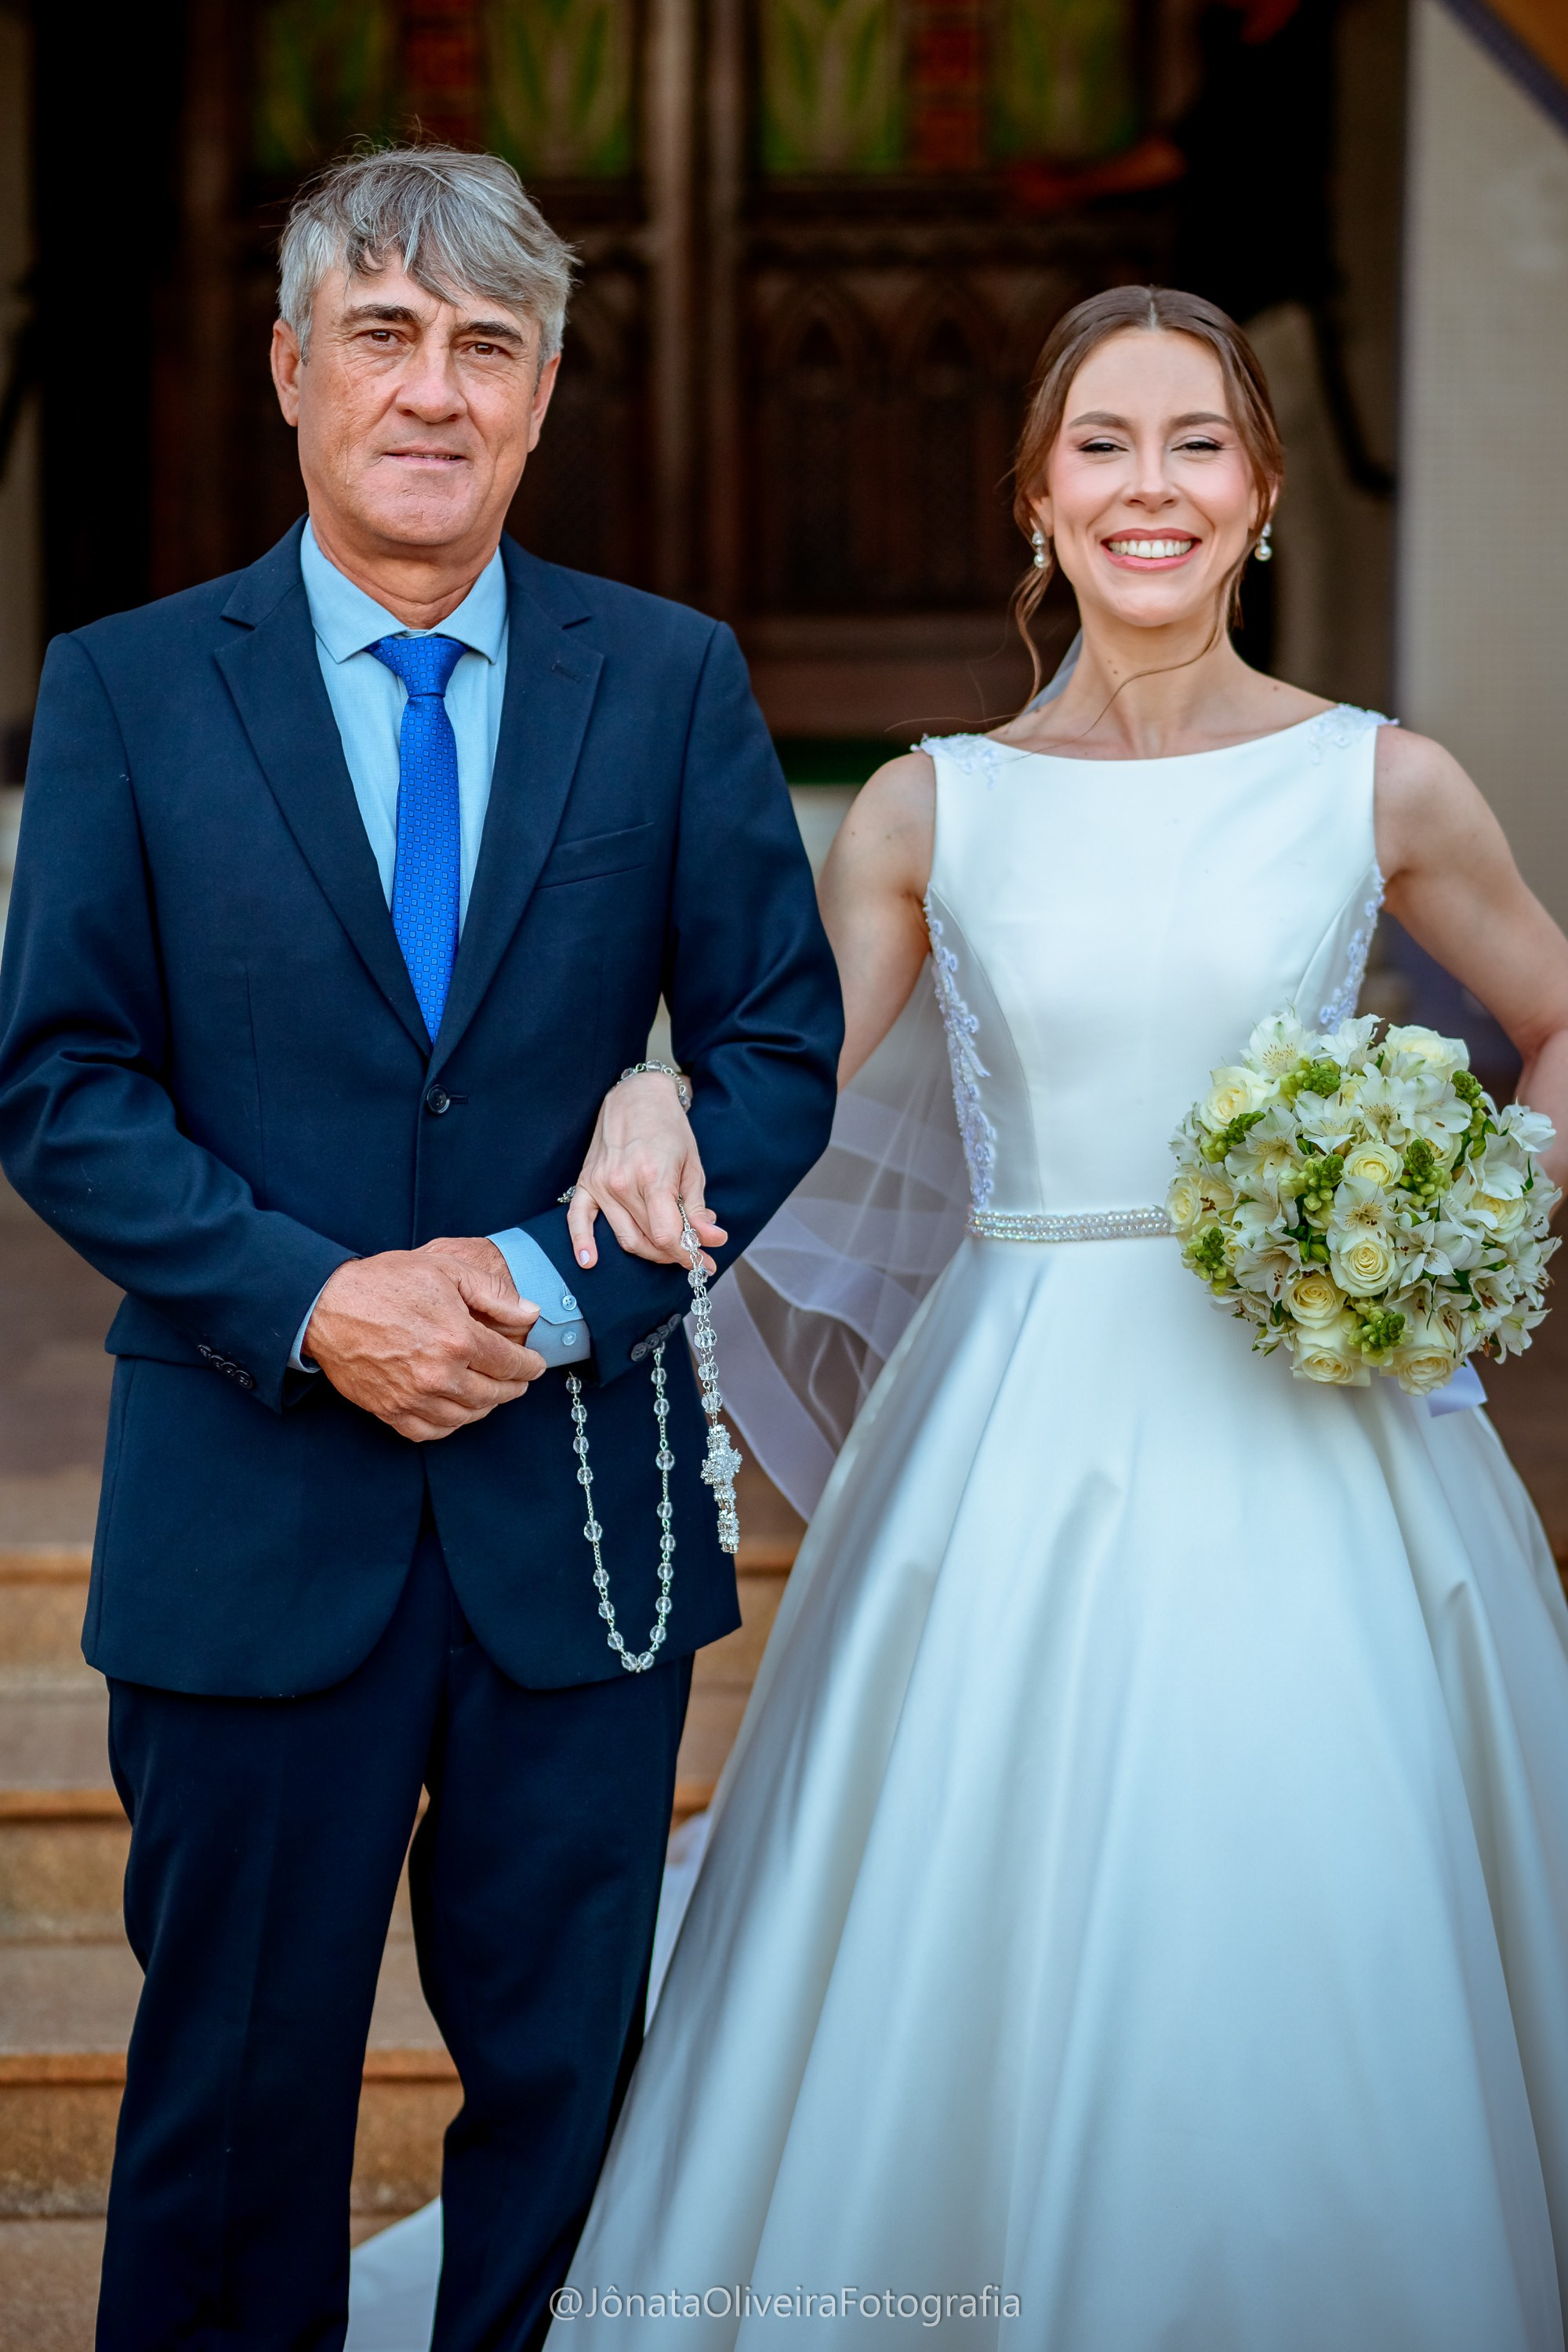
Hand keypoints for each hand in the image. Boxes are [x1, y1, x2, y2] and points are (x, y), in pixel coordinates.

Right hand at [305, 1248, 544, 1442]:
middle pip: (494, 1394)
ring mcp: (414, 1398)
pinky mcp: (390, 1411)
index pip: (511, 1364)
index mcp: (458, 1339)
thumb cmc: (384, 1283)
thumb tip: (530, 1313)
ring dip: (486, 1407)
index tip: (535, 1364)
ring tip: (491, 1393)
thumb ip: (493, 1292)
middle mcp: (439, 1375)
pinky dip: (451, 1424)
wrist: (326, 1306)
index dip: (530, 1365)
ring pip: (467, 1416)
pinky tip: (457, 1410)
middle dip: (513, 1388)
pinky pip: (431, 1431)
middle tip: (519, 1381)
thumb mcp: (445, 1269)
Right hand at [567, 1071, 727, 1271]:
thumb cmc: (669, 1129)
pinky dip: (582, 1242)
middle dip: (673, 1254)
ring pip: (624, 1237)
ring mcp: (601, 1184)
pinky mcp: (586, 1183)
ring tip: (669, 1252)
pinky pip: (578, 1219)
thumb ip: (698, 1207)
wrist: (637, 1097)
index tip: (704, 1261)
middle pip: (647, 1240)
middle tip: (693, 1256)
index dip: (688, 1254)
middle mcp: (623, 1184)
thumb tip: (712, 1239)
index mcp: (653, 1177)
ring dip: (648, 1252)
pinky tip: (589, 1261)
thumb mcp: (693, 1166)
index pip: (667, 1235)